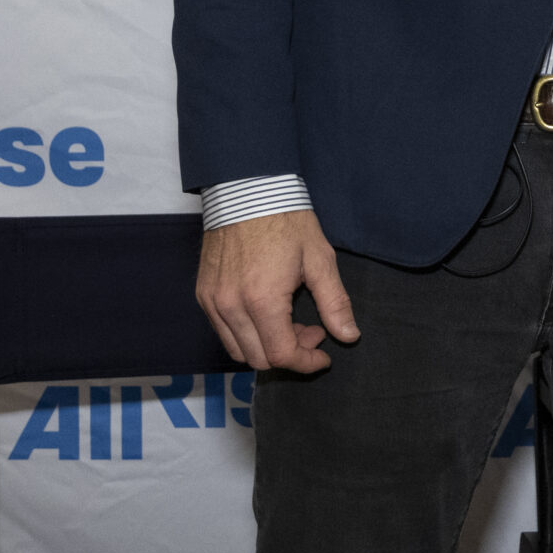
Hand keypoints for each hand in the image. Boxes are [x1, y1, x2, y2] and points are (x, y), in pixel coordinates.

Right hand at [195, 210, 358, 373]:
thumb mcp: (320, 259)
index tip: (324, 353)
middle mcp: (231, 307)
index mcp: (262, 300)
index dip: (306, 361)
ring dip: (266, 346)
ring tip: (290, 321)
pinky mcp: (203, 295)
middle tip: (312, 330)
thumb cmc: (287, 221)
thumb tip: (349, 336)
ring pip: (237, 350)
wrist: (248, 190)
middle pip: (258, 359)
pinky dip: (246, 334)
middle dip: (290, 354)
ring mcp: (212, 302)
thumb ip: (334, 302)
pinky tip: (267, 313)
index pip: (281, 355)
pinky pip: (222, 331)